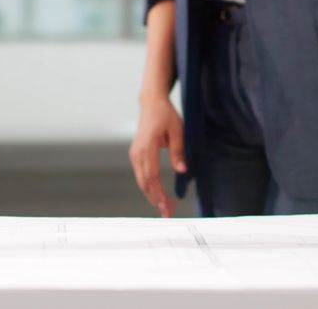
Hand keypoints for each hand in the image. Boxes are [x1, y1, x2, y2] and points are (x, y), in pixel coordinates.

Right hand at [129, 94, 185, 216]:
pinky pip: (141, 175)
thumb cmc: (166, 115)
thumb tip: (182, 170)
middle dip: (156, 200)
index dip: (159, 194)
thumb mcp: (177, 130)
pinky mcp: (136, 155)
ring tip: (165, 208)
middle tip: (168, 213)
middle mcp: (137, 152)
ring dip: (153, 196)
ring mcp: (135, 154)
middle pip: (145, 183)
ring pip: (142, 181)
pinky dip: (149, 187)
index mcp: (147, 146)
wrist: (151, 103)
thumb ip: (178, 151)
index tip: (167, 207)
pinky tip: (159, 196)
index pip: (152, 176)